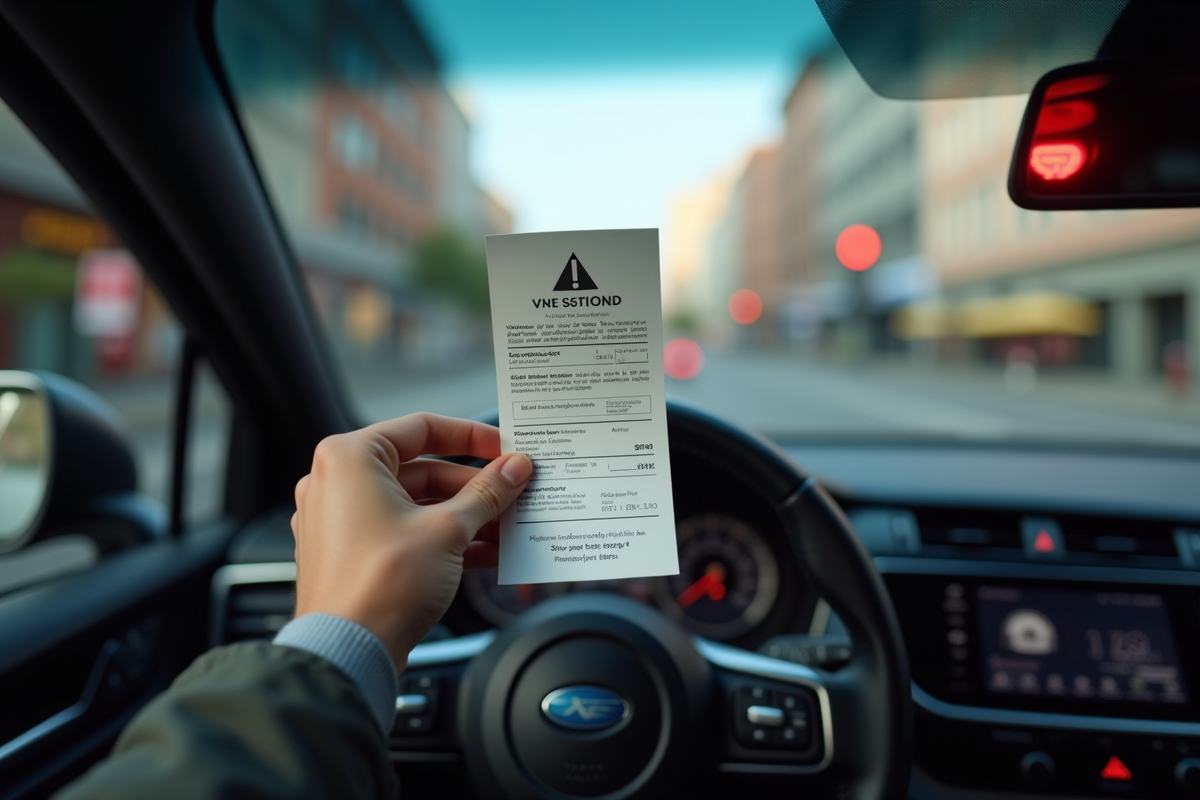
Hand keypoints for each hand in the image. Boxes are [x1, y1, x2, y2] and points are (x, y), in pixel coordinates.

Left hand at [290, 413, 532, 670]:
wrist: (348, 652)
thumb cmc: (379, 585)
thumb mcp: (449, 529)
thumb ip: (487, 493)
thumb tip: (514, 469)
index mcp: (351, 458)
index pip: (422, 428)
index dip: (471, 436)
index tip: (504, 447)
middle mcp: (338, 483)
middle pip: (423, 471)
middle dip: (475, 487)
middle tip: (515, 493)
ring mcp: (341, 520)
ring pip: (417, 506)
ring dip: (465, 516)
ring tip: (507, 528)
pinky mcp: (352, 555)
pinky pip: (405, 533)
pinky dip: (442, 539)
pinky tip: (485, 553)